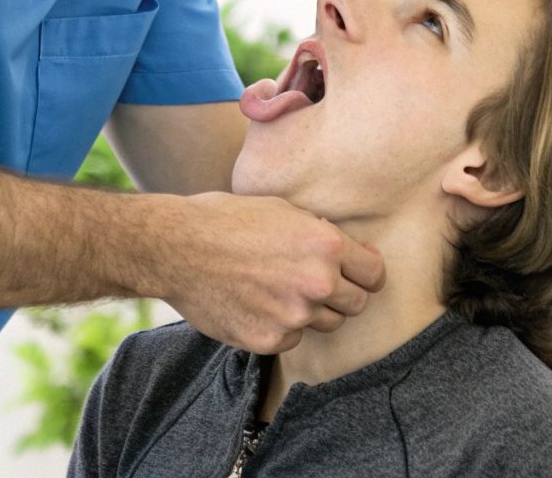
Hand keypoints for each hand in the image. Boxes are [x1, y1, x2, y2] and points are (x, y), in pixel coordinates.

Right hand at [156, 193, 385, 353]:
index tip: (356, 275)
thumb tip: (346, 253)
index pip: (374, 274)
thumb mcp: (285, 211)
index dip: (366, 274)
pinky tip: (256, 305)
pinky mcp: (268, 340)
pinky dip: (280, 327)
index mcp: (327, 246)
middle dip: (342, 295)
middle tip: (315, 284)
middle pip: (356, 305)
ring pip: (325, 324)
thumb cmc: (228, 220)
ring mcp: (293, 315)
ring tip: (279, 291)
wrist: (176, 248)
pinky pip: (292, 340)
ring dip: (311, 312)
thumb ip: (321, 236)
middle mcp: (317, 283)